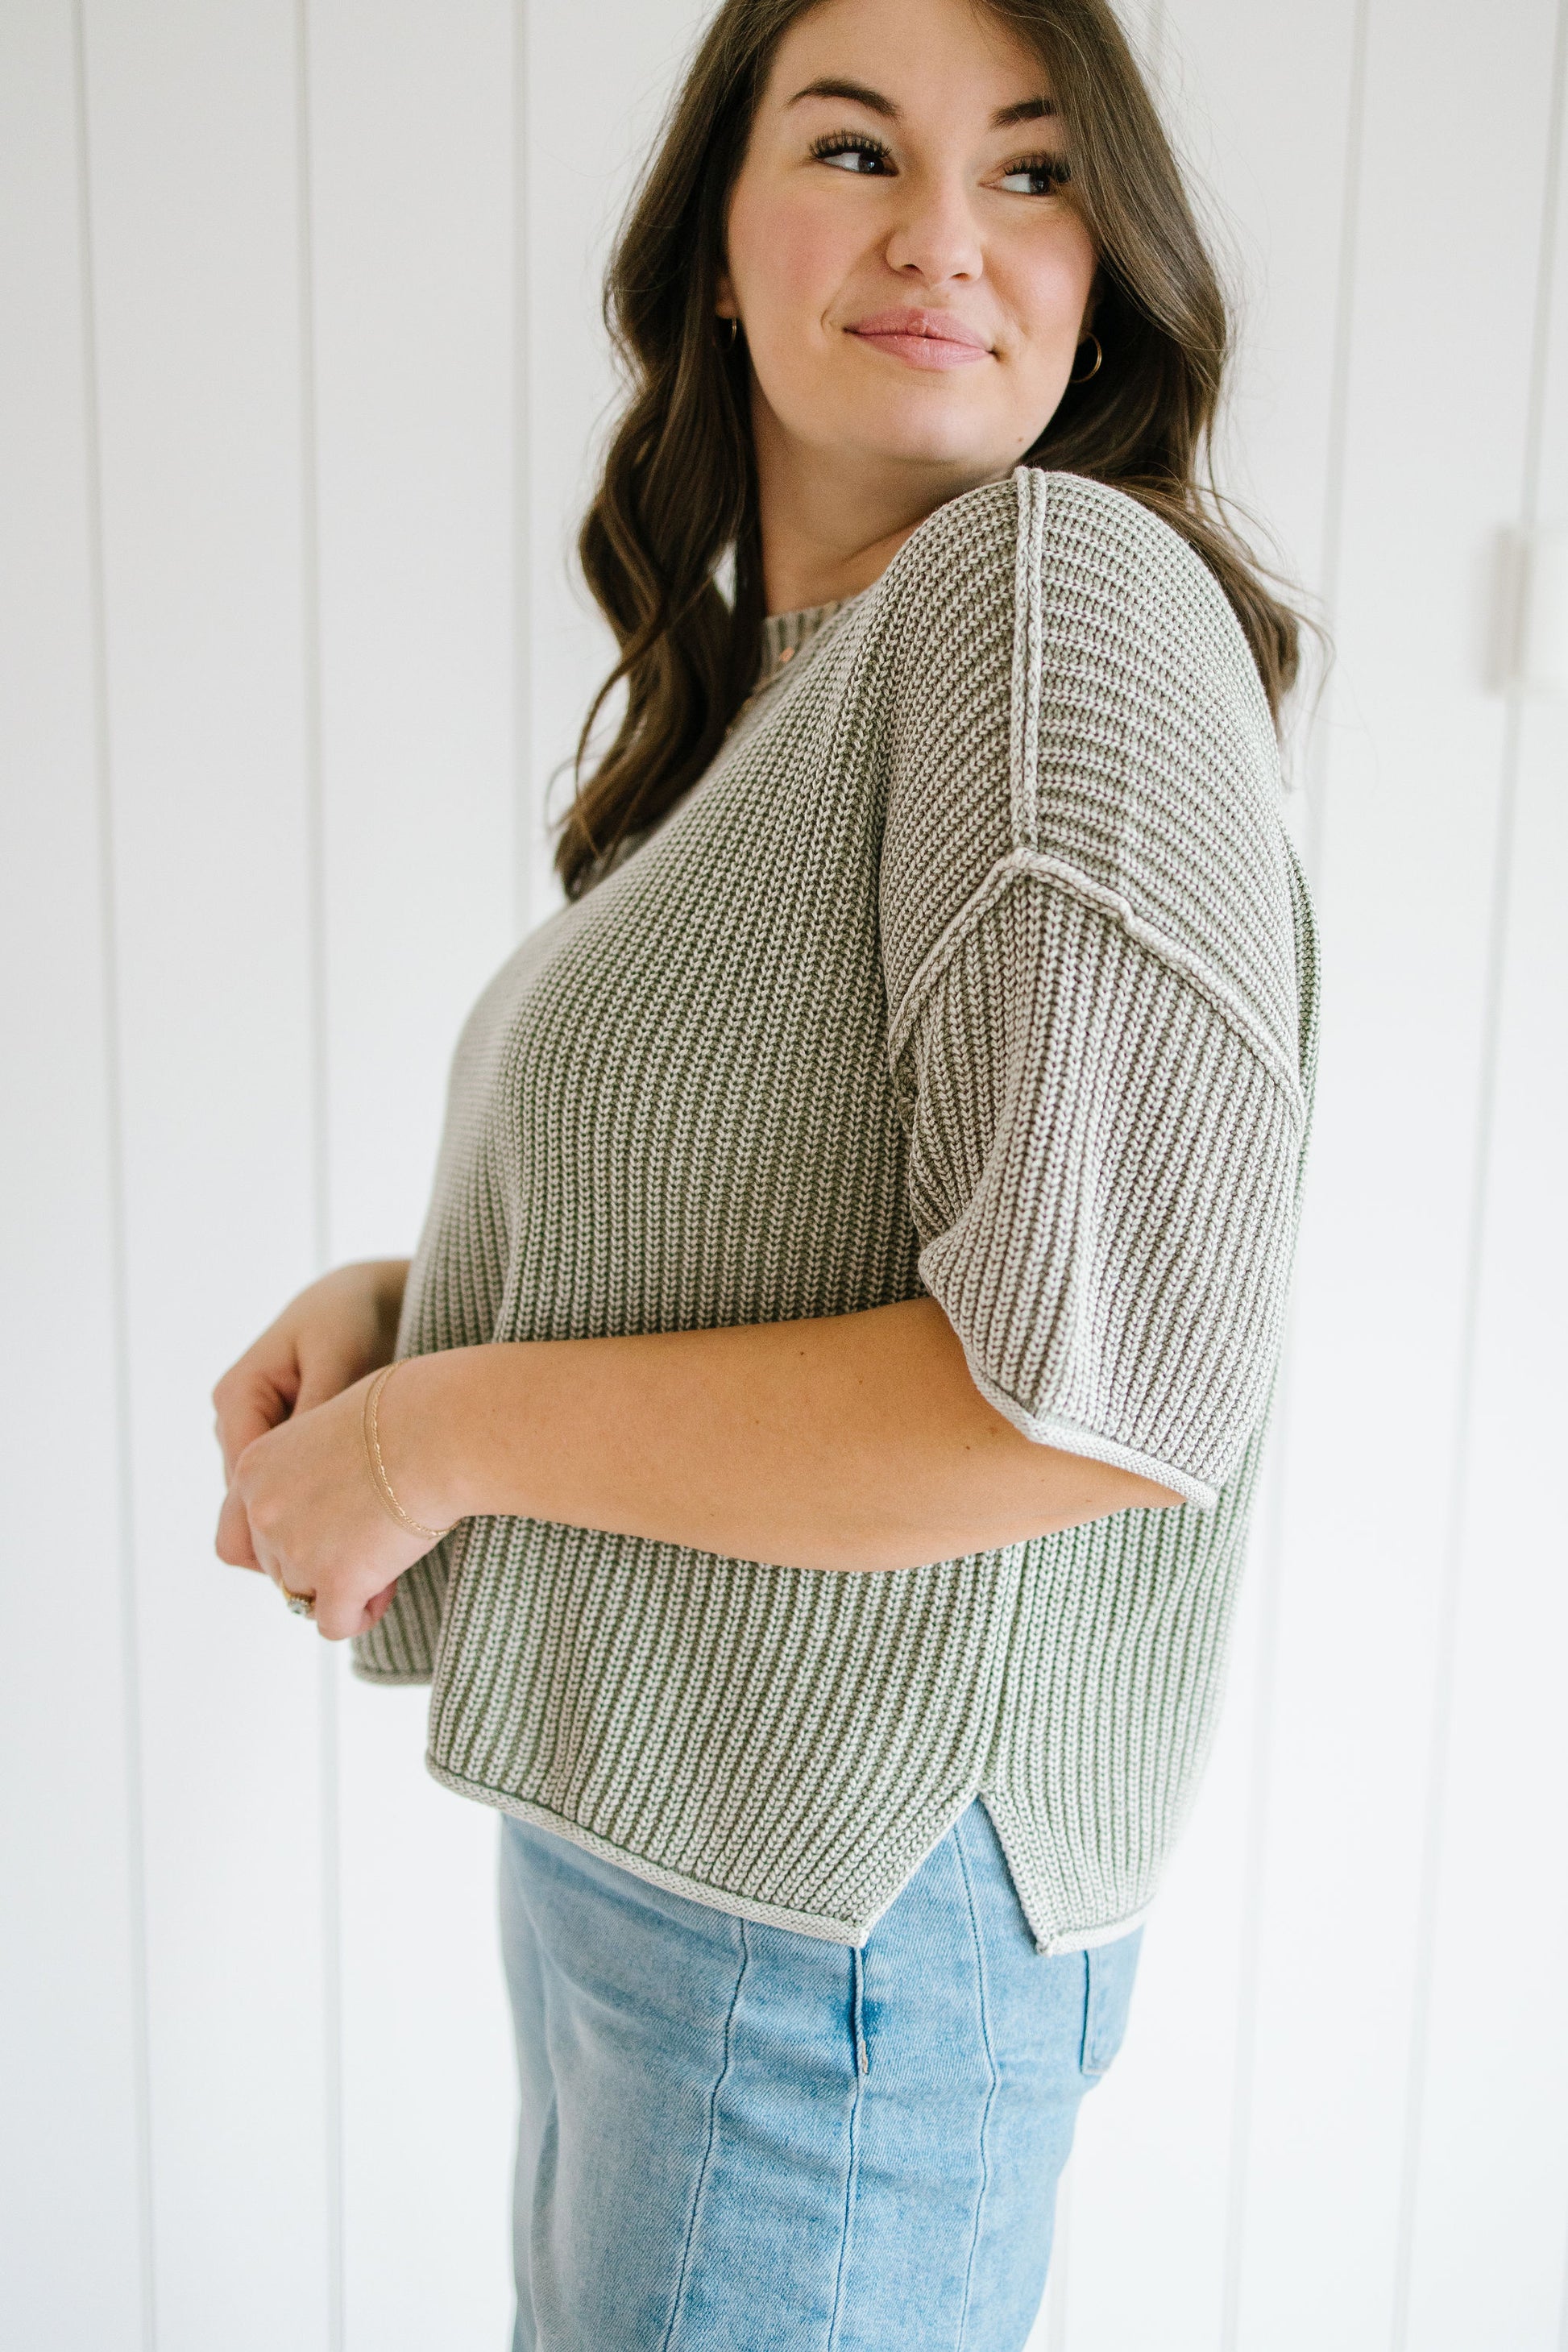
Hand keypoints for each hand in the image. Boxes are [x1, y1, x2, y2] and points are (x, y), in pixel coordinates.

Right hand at [211, 1259, 407, 1579]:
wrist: (375, 1297)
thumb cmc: (356, 1315)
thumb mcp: (340, 1353)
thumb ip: (321, 1409)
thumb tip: (311, 1465)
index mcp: (238, 1400)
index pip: (241, 1490)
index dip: (281, 1533)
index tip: (339, 1560)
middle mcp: (241, 1429)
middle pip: (245, 1520)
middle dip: (294, 1556)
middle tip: (359, 1582)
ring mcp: (265, 1447)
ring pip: (268, 1524)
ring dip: (312, 1551)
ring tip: (374, 1573)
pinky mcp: (293, 1457)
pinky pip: (294, 1508)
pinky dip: (326, 1532)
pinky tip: (375, 1548)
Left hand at [221, 1369, 443, 1638]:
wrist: (439, 1431)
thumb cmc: (404, 1414)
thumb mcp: (330, 1426)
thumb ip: (307, 1468)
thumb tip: (324, 1503)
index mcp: (255, 1469)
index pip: (235, 1537)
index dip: (274, 1547)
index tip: (316, 1538)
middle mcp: (264, 1511)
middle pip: (275, 1569)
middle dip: (316, 1564)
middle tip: (366, 1542)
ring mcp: (296, 1549)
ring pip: (303, 1597)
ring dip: (340, 1588)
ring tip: (385, 1559)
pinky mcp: (336, 1580)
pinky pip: (334, 1624)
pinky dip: (359, 1616)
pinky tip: (388, 1587)